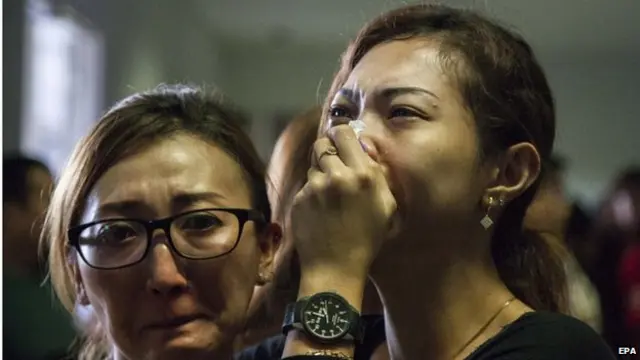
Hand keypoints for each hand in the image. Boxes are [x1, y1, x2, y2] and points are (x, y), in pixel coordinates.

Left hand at [290, 125, 396, 281]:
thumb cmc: (366, 238)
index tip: (342, 142)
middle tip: (334, 166)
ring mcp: (314, 187)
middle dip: (328, 151)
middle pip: (322, 143)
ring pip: (313, 166)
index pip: (344, 132)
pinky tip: (319, 211)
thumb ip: (377, 172)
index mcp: (362, 174)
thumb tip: (364, 147)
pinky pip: (306, 185)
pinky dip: (311, 193)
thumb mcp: (385, 205)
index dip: (341, 134)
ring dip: (320, 174)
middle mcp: (337, 175)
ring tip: (329, 197)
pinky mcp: (299, 199)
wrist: (335, 267)